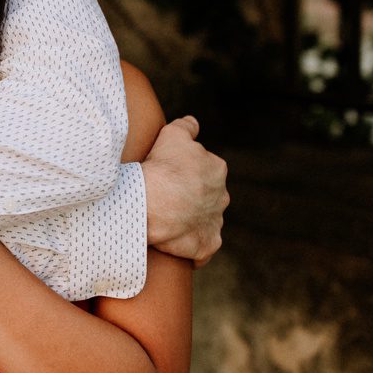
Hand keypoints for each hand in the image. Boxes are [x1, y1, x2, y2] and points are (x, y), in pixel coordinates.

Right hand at [140, 116, 228, 265]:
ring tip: (167, 221)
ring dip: (192, 220)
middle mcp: (222, 196)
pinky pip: (203, 248)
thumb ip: (187, 126)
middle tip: (165, 197)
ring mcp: (215, 222)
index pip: (203, 168)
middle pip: (206, 195)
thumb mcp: (172, 134)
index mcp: (217, 169)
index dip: (184, 171)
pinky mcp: (206, 244)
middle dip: (191, 196)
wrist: (150, 203)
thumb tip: (194, 123)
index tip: (167, 174)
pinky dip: (194, 247)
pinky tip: (179, 245)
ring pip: (206, 220)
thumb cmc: (161, 167)